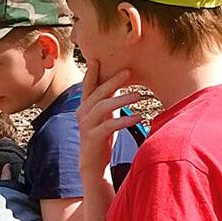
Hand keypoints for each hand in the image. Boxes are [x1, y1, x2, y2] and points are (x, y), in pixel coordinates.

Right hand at [76, 61, 142, 179]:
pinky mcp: (93, 137)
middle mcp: (82, 113)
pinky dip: (125, 120)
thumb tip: (121, 80)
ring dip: (122, 99)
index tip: (97, 57)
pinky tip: (139, 117)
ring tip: (139, 95)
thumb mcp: (105, 115)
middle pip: (97, 93)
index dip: (91, 72)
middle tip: (129, 71)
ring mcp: (86, 125)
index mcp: (85, 106)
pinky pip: (109, 125)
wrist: (92, 163)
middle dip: (113, 81)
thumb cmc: (102, 136)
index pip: (88, 86)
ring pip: (103, 106)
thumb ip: (108, 99)